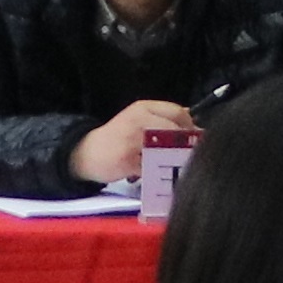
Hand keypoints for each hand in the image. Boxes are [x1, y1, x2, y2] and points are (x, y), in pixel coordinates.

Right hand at [68, 99, 201, 184]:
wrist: (86, 153)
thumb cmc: (117, 137)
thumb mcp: (138, 119)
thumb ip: (162, 119)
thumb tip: (195, 124)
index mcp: (142, 107)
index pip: (177, 111)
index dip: (191, 126)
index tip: (196, 138)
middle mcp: (138, 120)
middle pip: (175, 130)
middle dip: (186, 144)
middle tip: (190, 155)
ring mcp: (132, 140)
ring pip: (166, 150)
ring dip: (176, 160)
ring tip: (177, 166)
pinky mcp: (127, 160)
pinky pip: (153, 168)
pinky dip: (161, 174)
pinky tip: (161, 175)